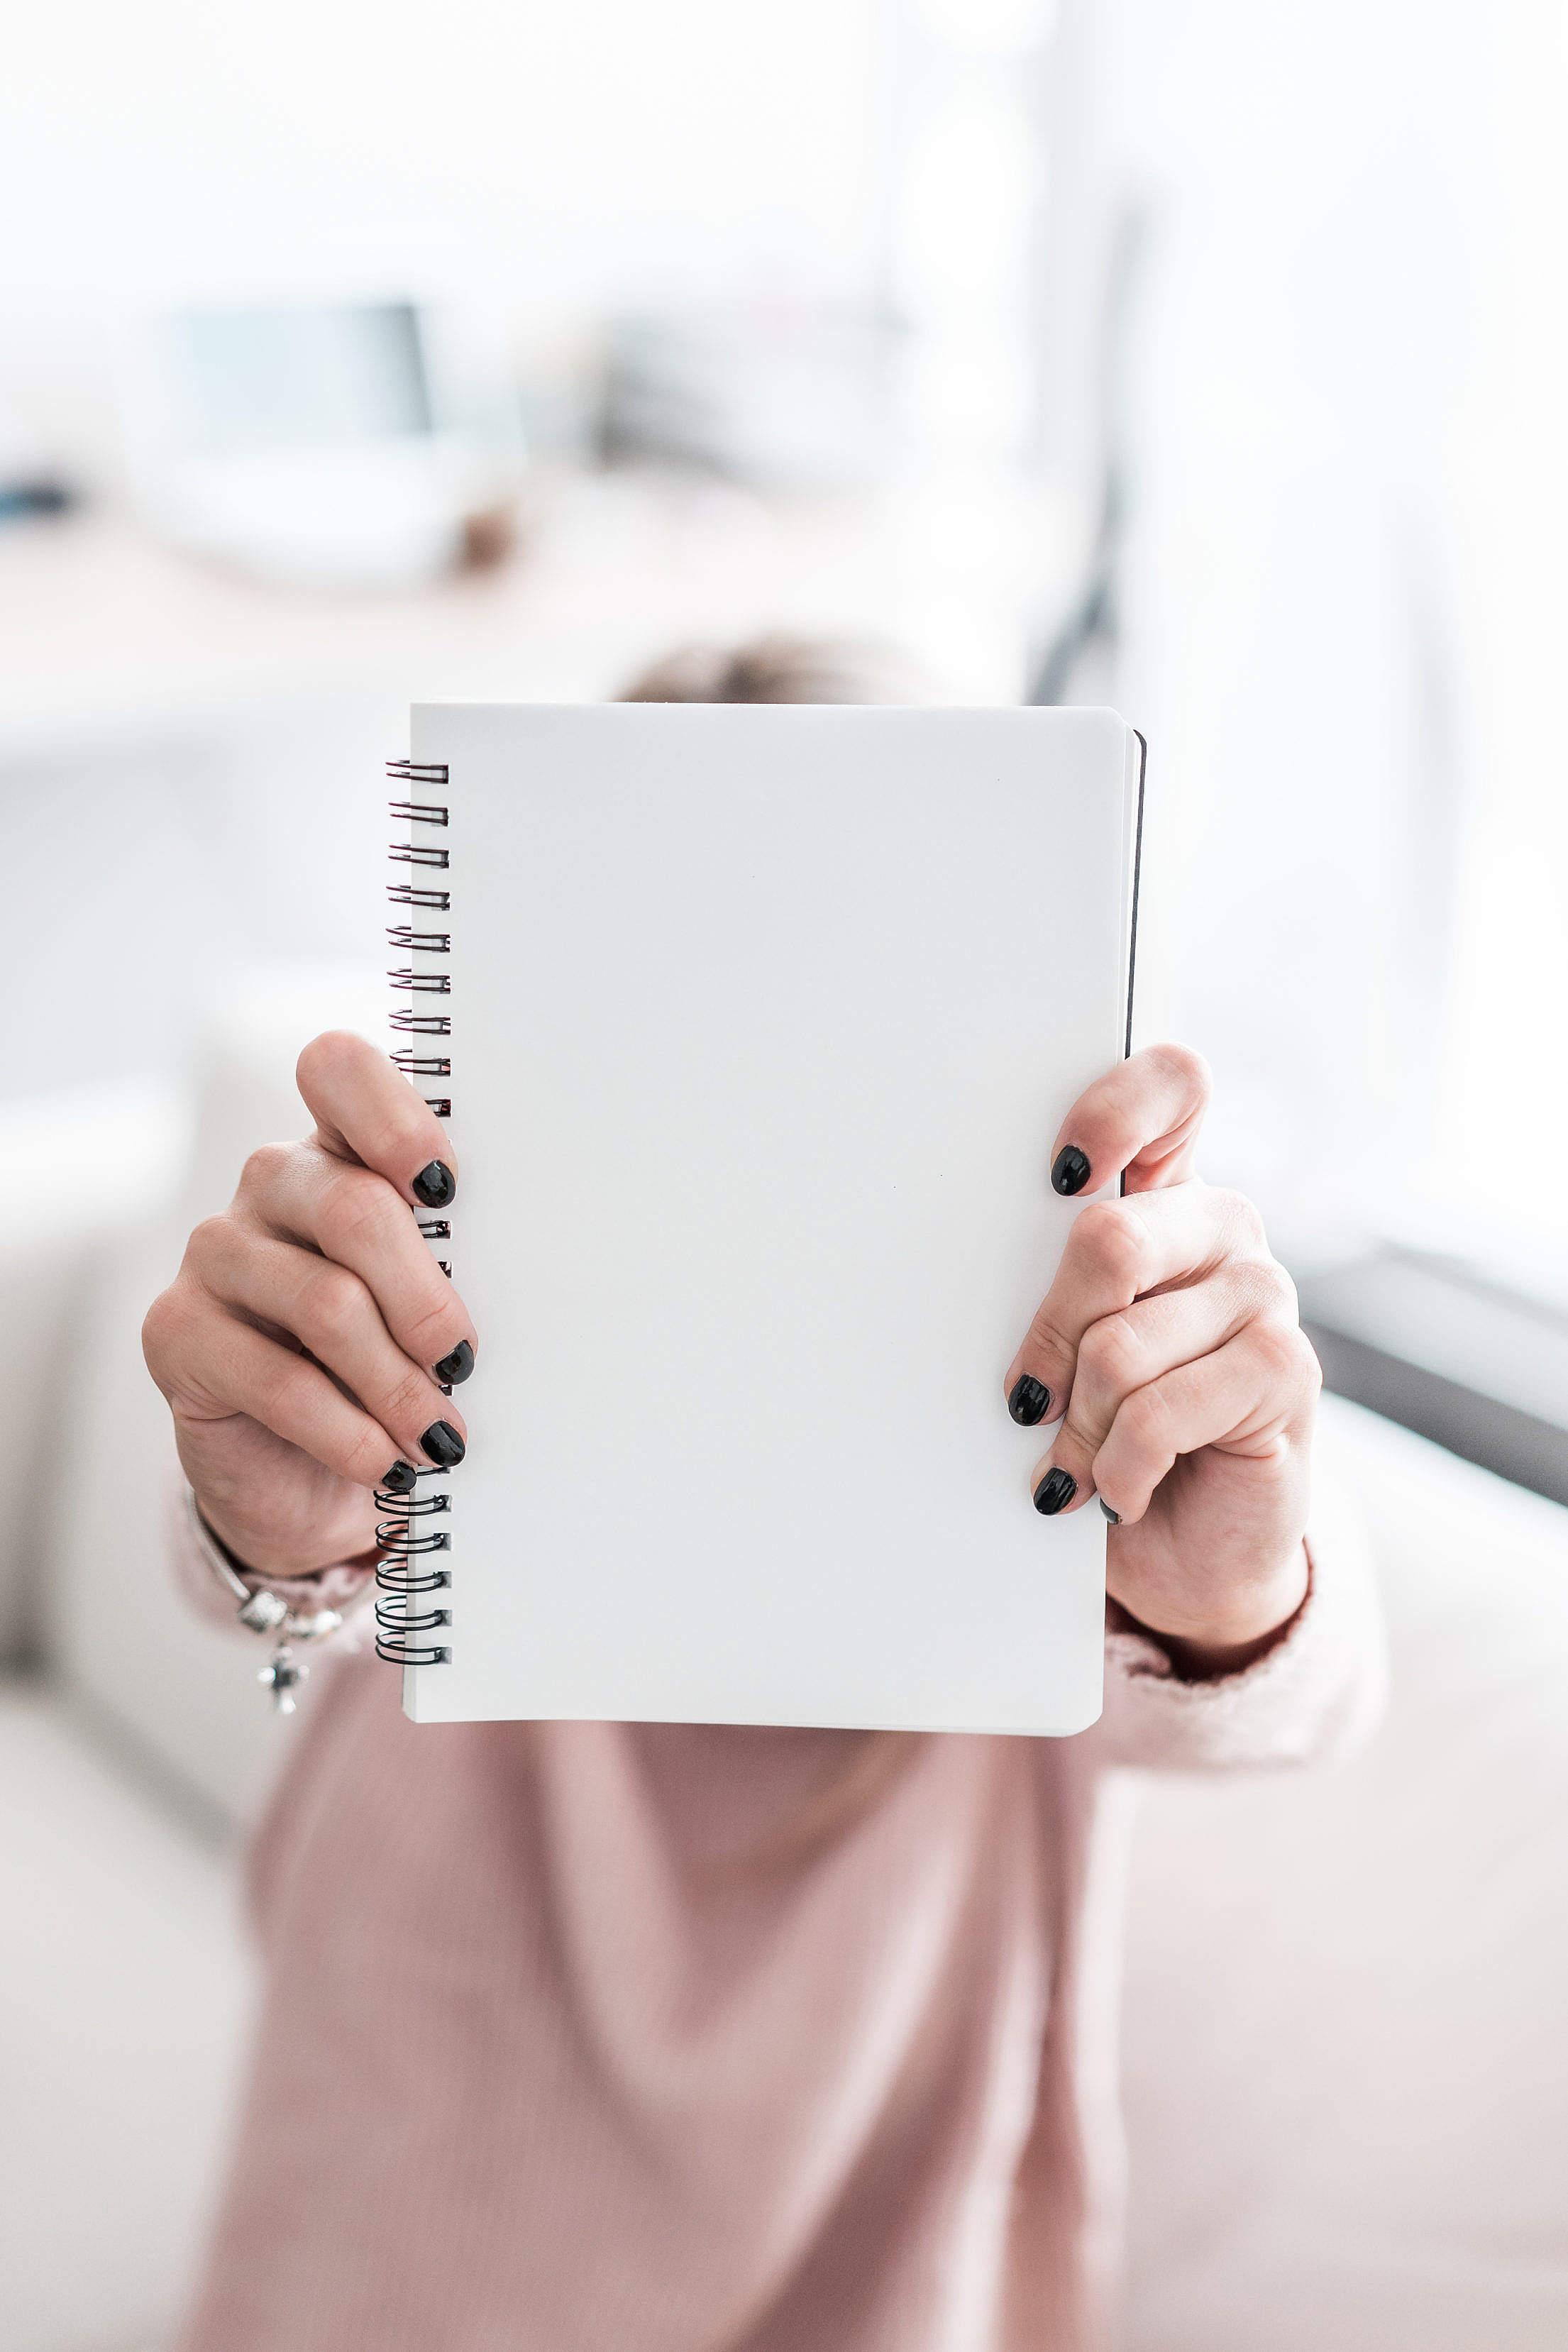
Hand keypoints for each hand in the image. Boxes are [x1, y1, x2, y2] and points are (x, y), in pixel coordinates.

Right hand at [143, 1032, 477, 1577]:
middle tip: (465, 1363)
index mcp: (342, 1150)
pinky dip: (345, 1429)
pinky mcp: (176, 1331)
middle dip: (425, 1299)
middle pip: (352, 1207)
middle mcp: (272, 1183)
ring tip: (439, 1437)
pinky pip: (276, 1378)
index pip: (338, 1071)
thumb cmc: (396, 1365)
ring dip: (395, 1382)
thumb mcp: (432, 1305)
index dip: (394, 1119)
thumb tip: (537, 1279)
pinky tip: (384, 1461)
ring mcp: (216, 1252)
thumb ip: (458, 1266)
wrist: (311, 1472)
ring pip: (323, 1302)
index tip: (447, 1190)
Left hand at [1003, 1045, 1316, 1676]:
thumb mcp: (1063, 1347)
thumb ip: (1047, 1286)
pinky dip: (1120, 1467)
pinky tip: (1121, 1492)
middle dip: (1049, 1339)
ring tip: (1078, 1463)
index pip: (1172, 1086)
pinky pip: (1160, 1412)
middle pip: (1107, 1239)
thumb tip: (973, 1278)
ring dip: (1080, 1427)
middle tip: (1030, 1400)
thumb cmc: (1107, 1432)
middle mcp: (1224, 1227)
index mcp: (1165, 1193)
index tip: (1057, 1173)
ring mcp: (1265, 1295)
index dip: (1114, 1111)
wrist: (1184, 1547)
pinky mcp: (1287, 1373)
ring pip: (1120, 1345)